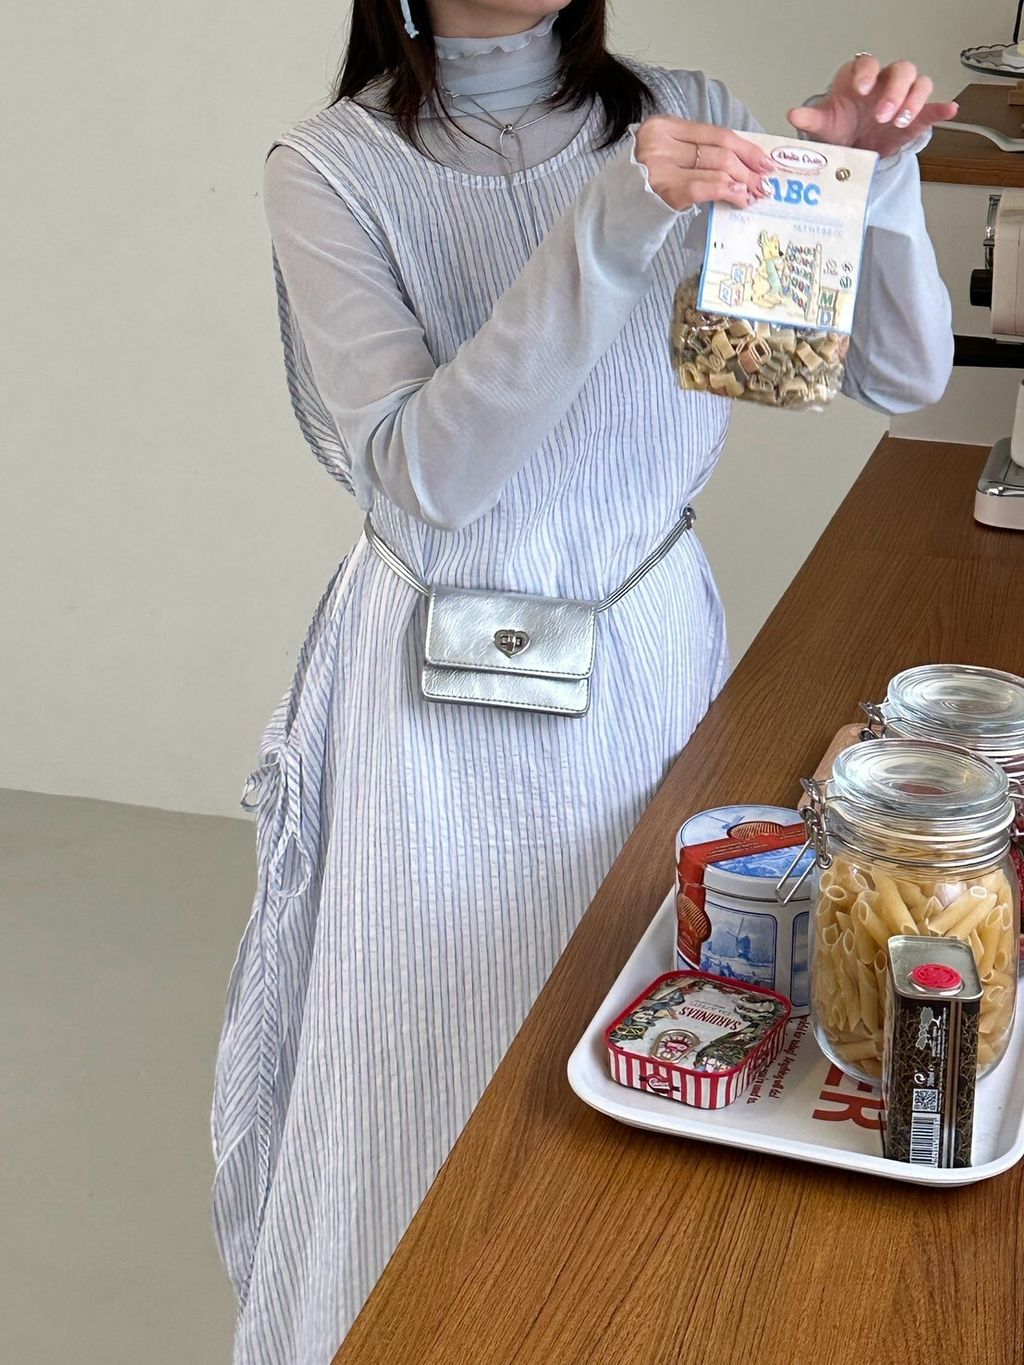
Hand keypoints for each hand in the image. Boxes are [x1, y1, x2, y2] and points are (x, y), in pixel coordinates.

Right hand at [635, 117, 774, 211]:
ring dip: (742, 182)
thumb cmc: (646, 183)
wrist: (617, 210)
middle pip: (719, 151)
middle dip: (748, 167)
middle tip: (764, 180)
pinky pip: (705, 187)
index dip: (745, 146)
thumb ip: (698, 151)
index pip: (714, 133)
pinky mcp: (665, 190)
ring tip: (754, 193)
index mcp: (662, 126)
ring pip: (717, 168)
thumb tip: (743, 159)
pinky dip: (726, 191)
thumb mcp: (668, 155)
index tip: (764, 159)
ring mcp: (660, 167)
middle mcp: (660, 143)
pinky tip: (738, 198)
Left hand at [787, 55, 958, 157]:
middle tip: (882, 114)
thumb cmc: (840, 127)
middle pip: (900, 71)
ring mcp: (903, 98)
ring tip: (899, 121)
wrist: (853, 147)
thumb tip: (794, 114)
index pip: (868, 63)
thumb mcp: (824, 124)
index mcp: (861, 77)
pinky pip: (933, 106)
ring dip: (913, 101)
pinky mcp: (916, 116)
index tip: (860, 90)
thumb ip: (811, 118)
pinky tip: (948, 111)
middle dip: (894, 91)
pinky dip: (941, 108)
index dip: (866, 73)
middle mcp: (885, 83)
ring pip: (919, 84)